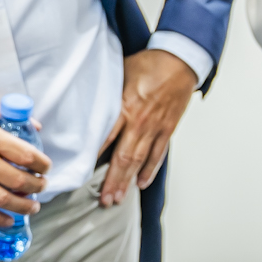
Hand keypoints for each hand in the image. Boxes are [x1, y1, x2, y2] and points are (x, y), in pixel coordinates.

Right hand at [0, 99, 49, 228]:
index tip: (46, 167)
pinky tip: (9, 220)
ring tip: (32, 206)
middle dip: (36, 186)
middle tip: (42, 185)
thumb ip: (8, 115)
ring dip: (22, 206)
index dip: (41, 164)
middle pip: (17, 180)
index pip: (25, 155)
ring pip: (2, 199)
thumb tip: (33, 125)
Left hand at [99, 50, 198, 206]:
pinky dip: (150, 170)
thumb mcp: (120, 72)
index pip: (105, 138)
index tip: (81, 173)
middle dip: (112, 181)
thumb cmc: (150, 63)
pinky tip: (142, 183)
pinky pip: (158, 154)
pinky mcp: (167, 129)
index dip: (93, 159)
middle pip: (123, 157)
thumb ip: (106, 92)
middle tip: (103, 200)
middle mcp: (139, 122)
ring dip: (128, 181)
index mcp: (124, 107)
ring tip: (118, 198)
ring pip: (139, 161)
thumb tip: (84, 101)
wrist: (180, 61)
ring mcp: (155, 128)